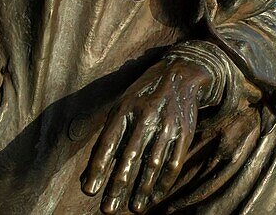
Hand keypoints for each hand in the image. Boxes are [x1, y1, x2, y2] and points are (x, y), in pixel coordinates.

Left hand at [81, 58, 213, 212]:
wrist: (181, 74)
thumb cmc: (143, 96)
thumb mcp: (121, 107)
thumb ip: (107, 138)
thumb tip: (90, 175)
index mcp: (126, 108)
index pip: (108, 142)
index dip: (98, 167)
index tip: (90, 191)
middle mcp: (147, 115)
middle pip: (130, 156)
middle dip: (118, 185)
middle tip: (108, 209)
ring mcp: (168, 124)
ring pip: (154, 163)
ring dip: (142, 188)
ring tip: (134, 208)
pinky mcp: (185, 131)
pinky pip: (174, 161)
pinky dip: (164, 182)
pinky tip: (154, 196)